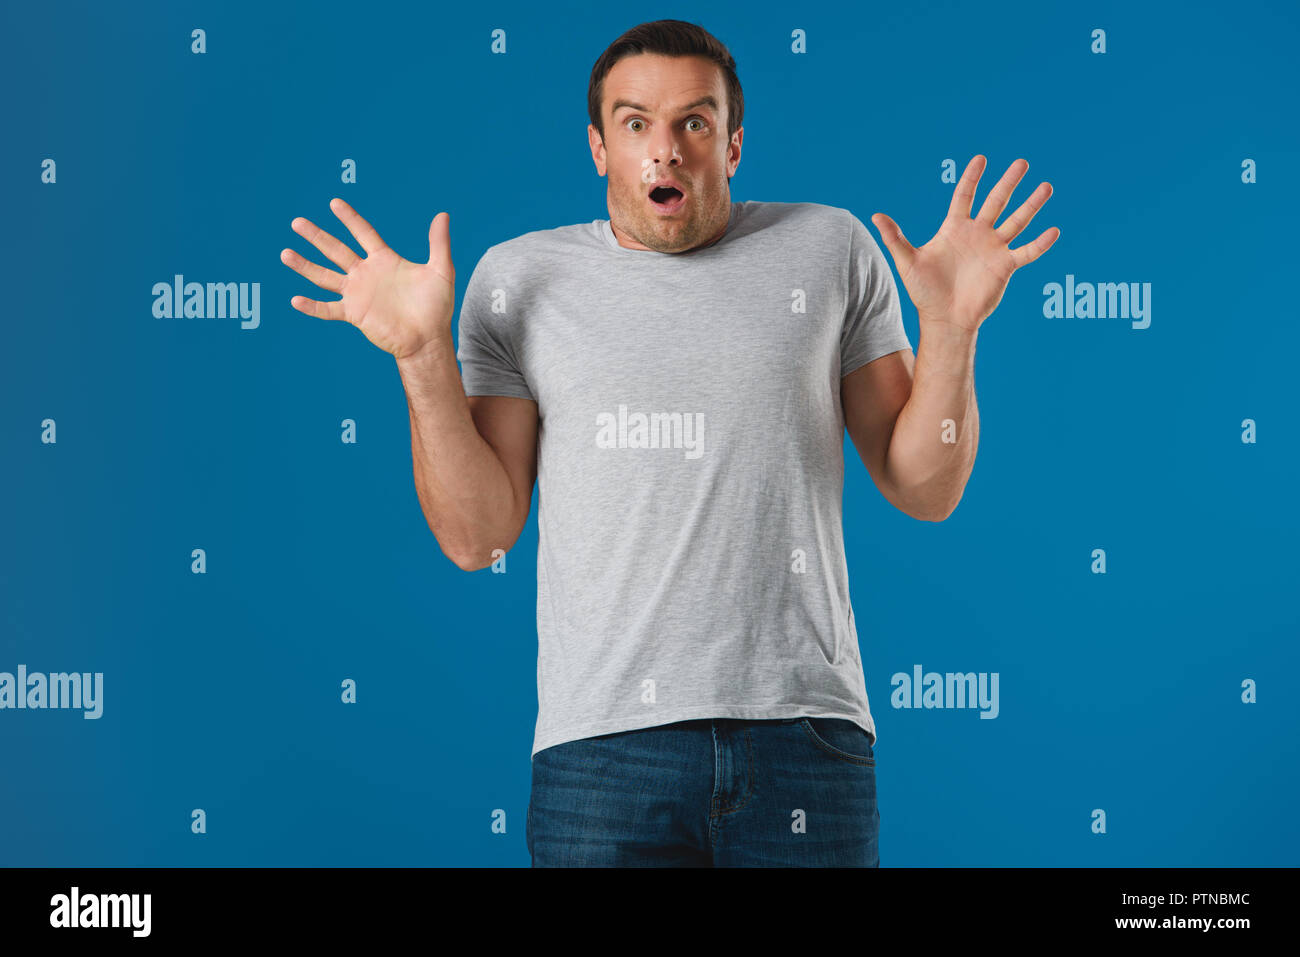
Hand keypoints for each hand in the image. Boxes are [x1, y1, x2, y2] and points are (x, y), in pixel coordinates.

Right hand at [281, 198, 454, 359]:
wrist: (429, 338)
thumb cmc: (436, 307)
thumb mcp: (441, 271)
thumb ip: (439, 243)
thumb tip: (443, 214)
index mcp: (384, 260)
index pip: (363, 233)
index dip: (349, 218)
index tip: (334, 203)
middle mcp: (366, 273)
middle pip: (336, 250)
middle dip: (317, 236)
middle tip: (297, 222)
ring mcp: (358, 293)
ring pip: (325, 276)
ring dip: (305, 266)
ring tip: (285, 253)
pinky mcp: (354, 313)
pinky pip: (329, 309)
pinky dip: (312, 306)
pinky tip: (295, 300)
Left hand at [871, 155, 1058, 332]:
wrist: (944, 319)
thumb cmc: (925, 292)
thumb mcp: (907, 262)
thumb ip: (895, 238)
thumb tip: (875, 216)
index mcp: (954, 229)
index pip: (965, 197)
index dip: (972, 178)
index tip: (981, 158)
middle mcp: (977, 234)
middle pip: (996, 202)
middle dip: (1009, 183)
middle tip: (1022, 163)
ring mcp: (993, 249)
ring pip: (1017, 221)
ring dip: (1032, 205)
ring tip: (1046, 187)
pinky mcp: (1005, 266)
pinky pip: (1027, 252)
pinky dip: (1040, 243)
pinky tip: (1054, 230)